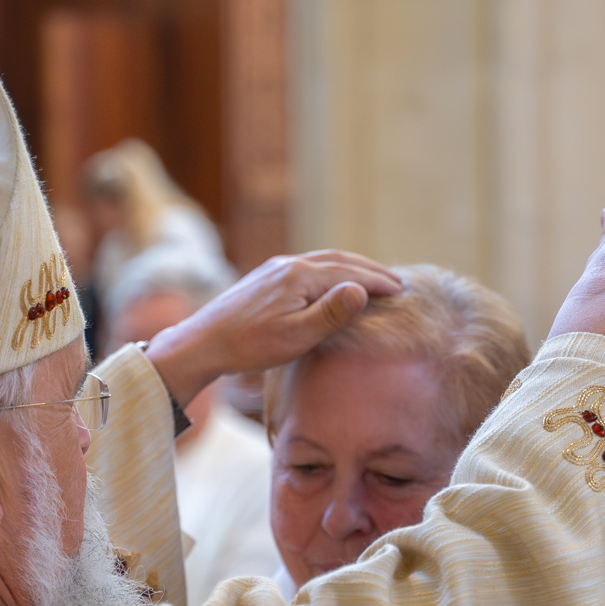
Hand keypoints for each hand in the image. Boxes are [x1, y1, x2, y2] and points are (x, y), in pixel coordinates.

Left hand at [142, 250, 403, 406]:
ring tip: (370, 279)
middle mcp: (288, 264)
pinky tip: (331, 283)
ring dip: (350, 267)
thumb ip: (330, 313)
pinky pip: (307, 266)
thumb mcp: (295, 336)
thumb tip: (360, 288)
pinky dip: (330, 271)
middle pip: (338, 259)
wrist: (202, 343)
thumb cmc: (249, 346)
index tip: (401, 290)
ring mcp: (274, 269)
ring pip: (322, 260)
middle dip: (369, 269)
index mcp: (299, 276)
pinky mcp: (264, 278)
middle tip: (395, 281)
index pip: (349, 273)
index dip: (378, 281)